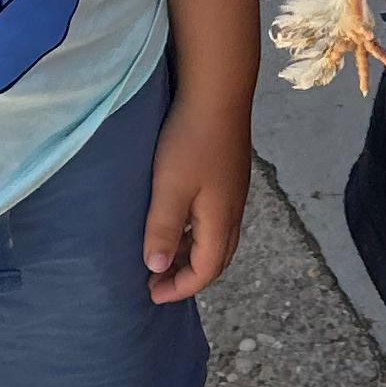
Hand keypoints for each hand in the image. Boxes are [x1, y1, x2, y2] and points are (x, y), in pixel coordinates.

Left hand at [143, 86, 250, 303]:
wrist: (218, 93)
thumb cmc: (190, 140)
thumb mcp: (170, 187)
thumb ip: (163, 229)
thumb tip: (156, 267)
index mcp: (221, 220)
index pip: (206, 271)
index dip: (180, 287)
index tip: (152, 293)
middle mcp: (233, 210)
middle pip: (216, 258)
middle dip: (188, 276)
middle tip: (157, 281)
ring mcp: (233, 191)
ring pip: (217, 237)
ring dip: (192, 253)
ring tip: (162, 255)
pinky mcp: (228, 174)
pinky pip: (215, 218)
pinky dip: (196, 232)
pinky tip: (177, 220)